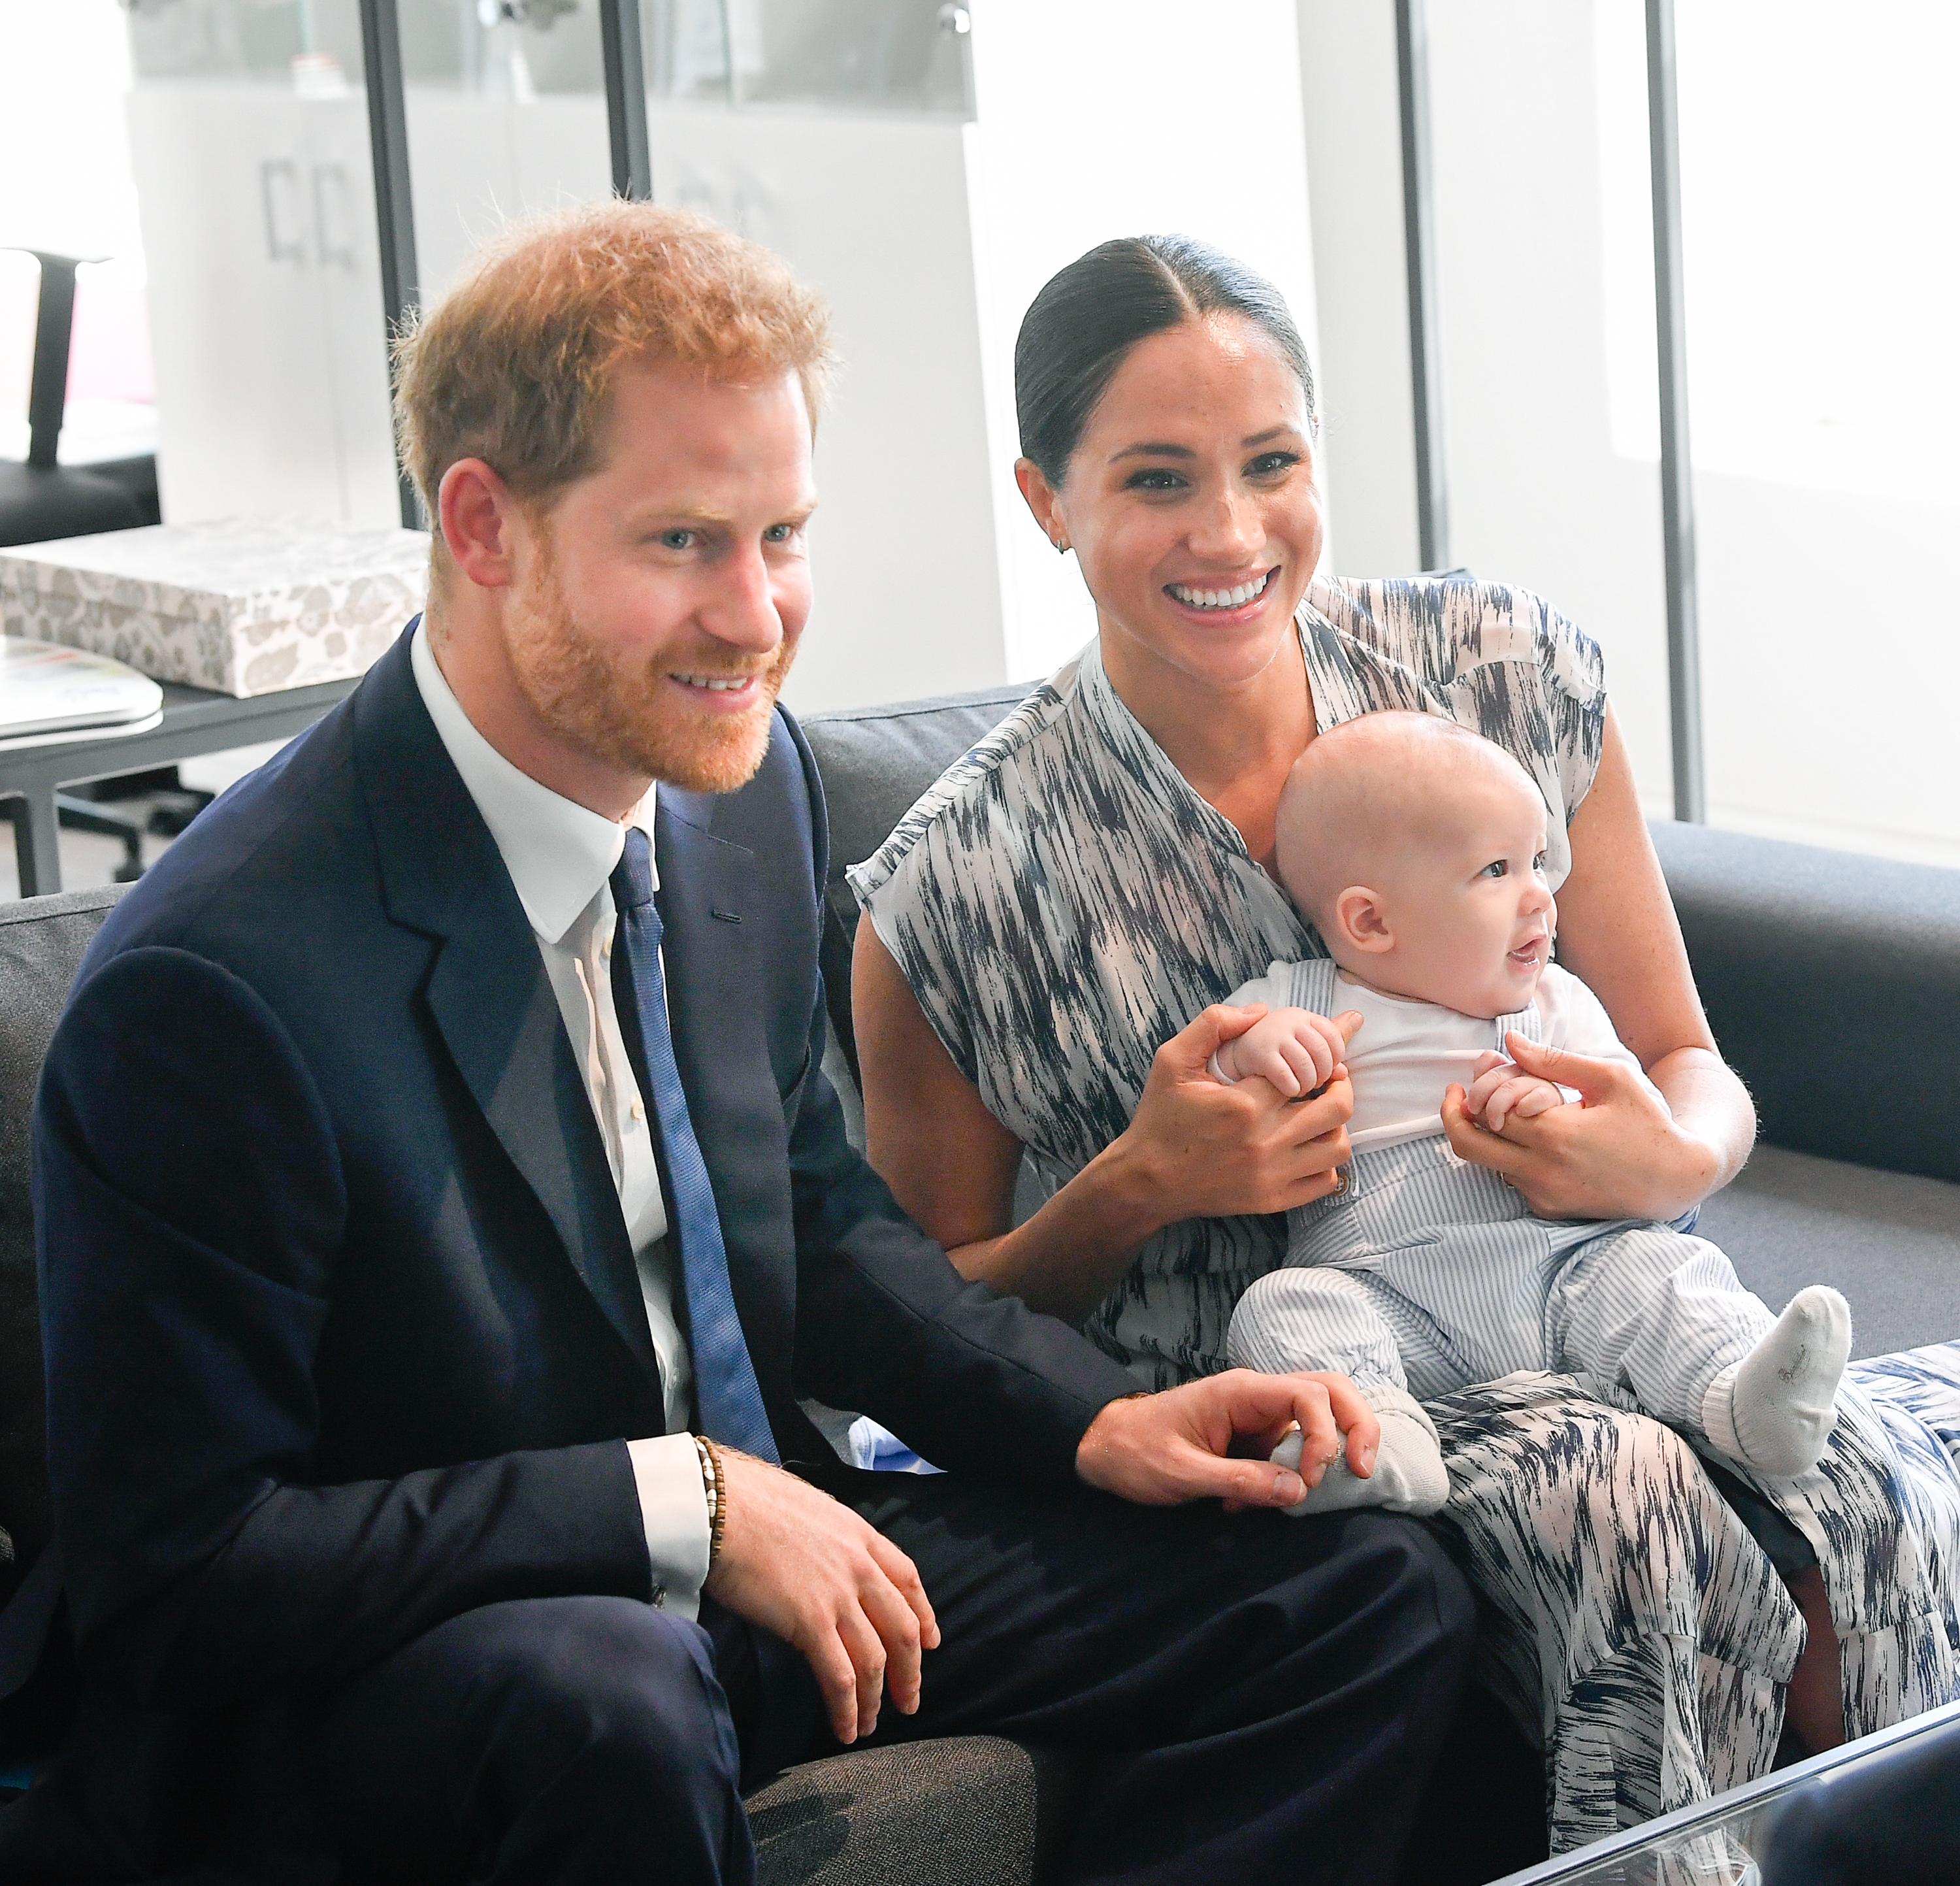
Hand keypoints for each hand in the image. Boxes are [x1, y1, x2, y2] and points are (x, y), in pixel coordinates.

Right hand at [704, 1450, 939, 1744]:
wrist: (720, 1504)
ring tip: (870, 1724)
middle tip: (908, 1700)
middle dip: (910, 1671)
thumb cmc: (749, 1501)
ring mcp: (838, 1595)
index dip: (924, 1614)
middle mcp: (859, 1565)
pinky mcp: (811, 1622)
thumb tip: (822, 1559)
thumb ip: (829, 1538)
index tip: (930, 1640)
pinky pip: (840, 1677)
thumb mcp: (809, 1508)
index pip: (908, 1578)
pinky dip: (847, 1708)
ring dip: (876, 1699)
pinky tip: (846, 1728)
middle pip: (902, 1628)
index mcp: (859, 1534)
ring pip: (874, 1660)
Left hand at [1075, 1369, 1380, 1509]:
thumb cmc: (1136, 1452)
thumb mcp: (1181, 1473)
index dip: (1325, 1434)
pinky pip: (1292, 1450)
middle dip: (1356, 1426)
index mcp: (1240, 1391)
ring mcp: (1259, 1417)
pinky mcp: (1256, 1439)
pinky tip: (1257, 1503)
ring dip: (1325, 1455)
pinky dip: (1291, 1478)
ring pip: (1319, 1420)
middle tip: (1363, 1471)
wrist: (1105, 1447)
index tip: (1312, 1478)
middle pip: (1329, 1392)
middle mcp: (1257, 1397)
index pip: (1309, 1394)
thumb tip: (1299, 1491)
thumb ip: (1239, 1480)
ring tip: (1311, 1493)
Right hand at [1109, 1005, 1361, 1222]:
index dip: (1323, 1057)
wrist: (1146, 1180)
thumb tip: (1261, 1010)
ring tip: (1319, 1113)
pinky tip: (1308, 1147)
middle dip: (1340, 1085)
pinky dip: (1327, 1162)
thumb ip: (1213, 1025)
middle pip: (1336, 1107)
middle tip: (1329, 1079)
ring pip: (1338, 1147)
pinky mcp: (1273, 1200)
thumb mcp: (1172, 1060)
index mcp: (1244, 1104)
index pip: (1308, 1070)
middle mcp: (1264, 1141)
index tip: (1325, 1053)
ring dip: (1336, 1125)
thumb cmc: (1160, 1118)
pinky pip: (1325, 1181)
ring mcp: (1272, 1175)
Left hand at [1442, 1032, 1720, 1220]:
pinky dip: (1510, 1158)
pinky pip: (1512, 1181)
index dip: (1475, 1090)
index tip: (1475, 1072)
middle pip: (1469, 1145)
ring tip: (1505, 1111)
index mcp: (1555, 1134)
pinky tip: (1532, 1139)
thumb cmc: (1647, 1121)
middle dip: (1454, 1117)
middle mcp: (1542, 1171)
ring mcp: (1544, 1195)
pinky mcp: (1549, 1210)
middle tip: (1456, 1097)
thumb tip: (1508, 1041)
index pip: (1488, 1111)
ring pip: (1489, 1164)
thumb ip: (1554, 1060)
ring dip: (1487, 1137)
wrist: (1676, 1178)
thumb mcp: (1610, 1079)